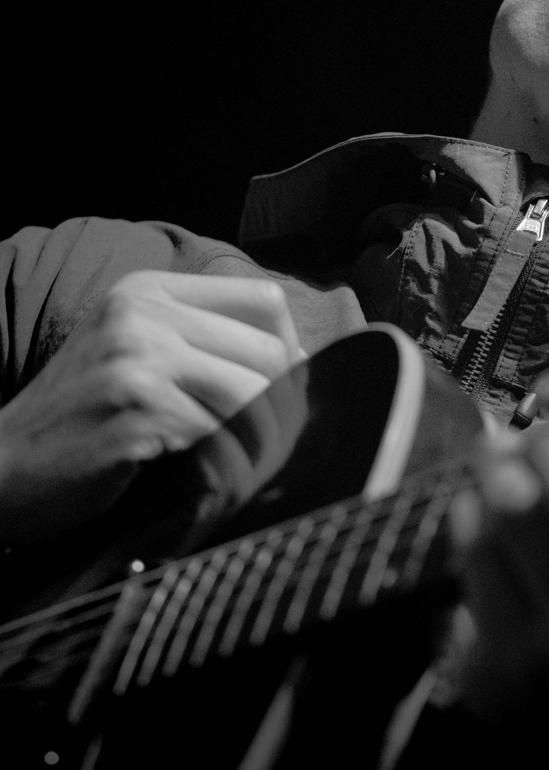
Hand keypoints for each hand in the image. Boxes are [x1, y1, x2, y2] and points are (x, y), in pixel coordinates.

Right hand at [0, 271, 304, 543]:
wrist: (3, 468)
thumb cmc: (80, 424)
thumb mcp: (133, 357)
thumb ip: (198, 344)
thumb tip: (297, 360)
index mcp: (147, 291)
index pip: (263, 301)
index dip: (290, 351)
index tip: (286, 394)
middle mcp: (143, 311)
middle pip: (268, 350)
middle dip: (287, 405)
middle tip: (282, 444)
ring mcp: (138, 355)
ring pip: (254, 392)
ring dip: (266, 439)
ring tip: (258, 466)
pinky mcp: (138, 406)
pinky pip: (222, 430)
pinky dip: (232, 460)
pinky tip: (220, 479)